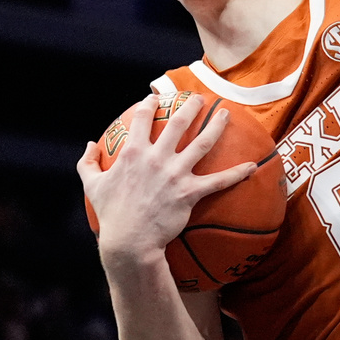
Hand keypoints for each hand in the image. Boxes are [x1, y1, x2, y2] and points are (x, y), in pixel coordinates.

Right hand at [77, 94, 255, 261]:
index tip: (155, 98)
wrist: (129, 241)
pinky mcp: (190, 192)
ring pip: (202, 143)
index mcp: (133, 153)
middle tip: (200, 97)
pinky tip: (252, 166)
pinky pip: (219, 181)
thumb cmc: (111, 214)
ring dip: (216, 126)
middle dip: (190, 105)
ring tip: (226, 114)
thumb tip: (89, 144)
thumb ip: (87, 163)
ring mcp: (175, 174)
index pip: (142, 119)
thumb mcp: (92, 186)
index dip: (149, 105)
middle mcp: (157, 158)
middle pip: (178, 123)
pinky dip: (237, 173)